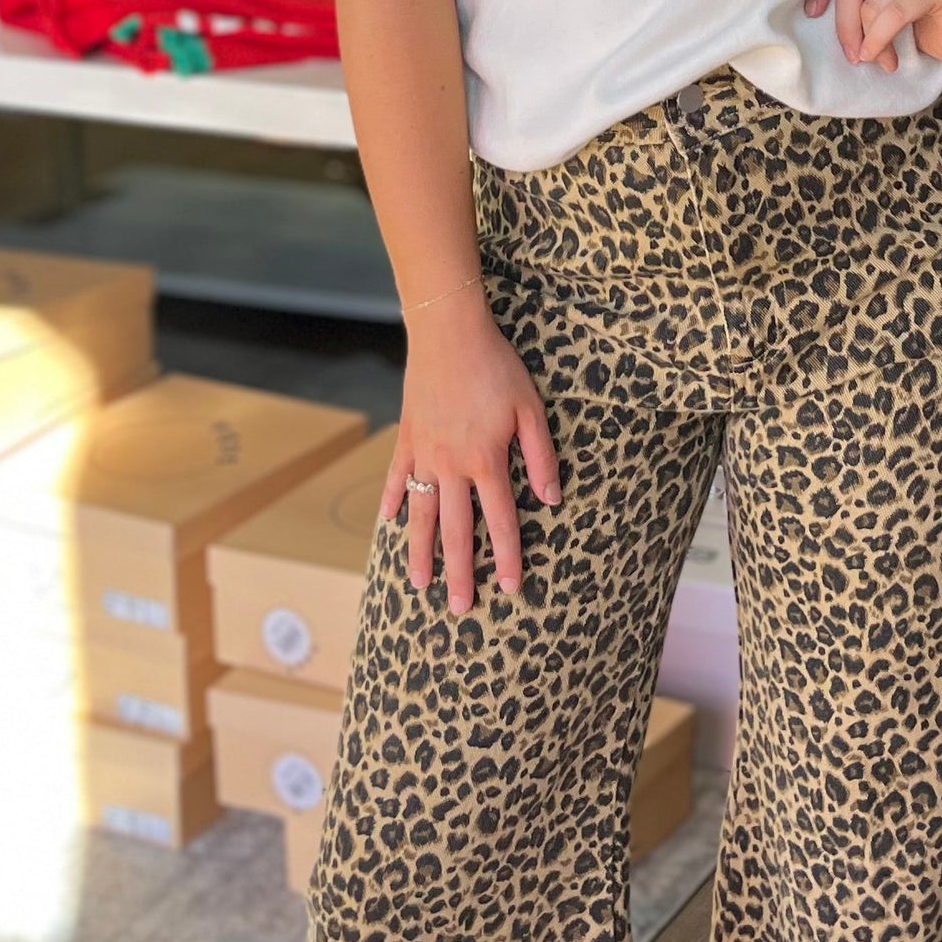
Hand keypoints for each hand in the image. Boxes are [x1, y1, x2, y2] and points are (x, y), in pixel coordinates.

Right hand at [377, 285, 560, 612]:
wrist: (448, 333)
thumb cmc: (496, 367)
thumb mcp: (530, 408)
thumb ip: (540, 455)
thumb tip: (551, 498)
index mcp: (486, 460)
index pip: (501, 521)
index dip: (507, 557)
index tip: (510, 588)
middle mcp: (452, 466)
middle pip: (457, 530)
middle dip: (460, 573)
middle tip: (459, 609)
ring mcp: (424, 454)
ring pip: (421, 514)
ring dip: (421, 552)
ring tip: (419, 584)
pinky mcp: (406, 438)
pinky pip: (395, 477)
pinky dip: (391, 501)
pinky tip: (389, 524)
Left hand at [805, 0, 941, 71]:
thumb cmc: (924, 14)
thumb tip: (812, 6)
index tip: (814, 12)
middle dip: (846, 24)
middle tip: (852, 53)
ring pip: (871, 3)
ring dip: (870, 40)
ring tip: (880, 57)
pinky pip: (894, 15)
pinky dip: (882, 41)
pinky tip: (885, 58)